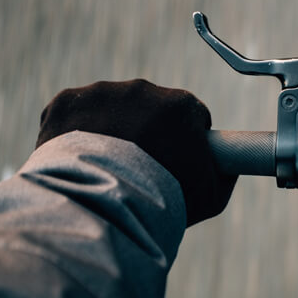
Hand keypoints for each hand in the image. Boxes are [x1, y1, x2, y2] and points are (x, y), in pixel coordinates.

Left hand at [36, 79, 236, 225]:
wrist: (102, 206)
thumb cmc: (161, 201)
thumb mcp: (211, 196)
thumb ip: (225, 176)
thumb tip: (231, 167)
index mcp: (180, 105)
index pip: (189, 113)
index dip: (184, 137)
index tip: (175, 158)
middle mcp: (142, 90)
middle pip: (148, 109)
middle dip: (145, 132)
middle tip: (138, 170)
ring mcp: (101, 93)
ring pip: (110, 109)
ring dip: (109, 131)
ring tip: (105, 170)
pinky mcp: (66, 103)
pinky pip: (74, 114)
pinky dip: (74, 134)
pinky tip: (80, 161)